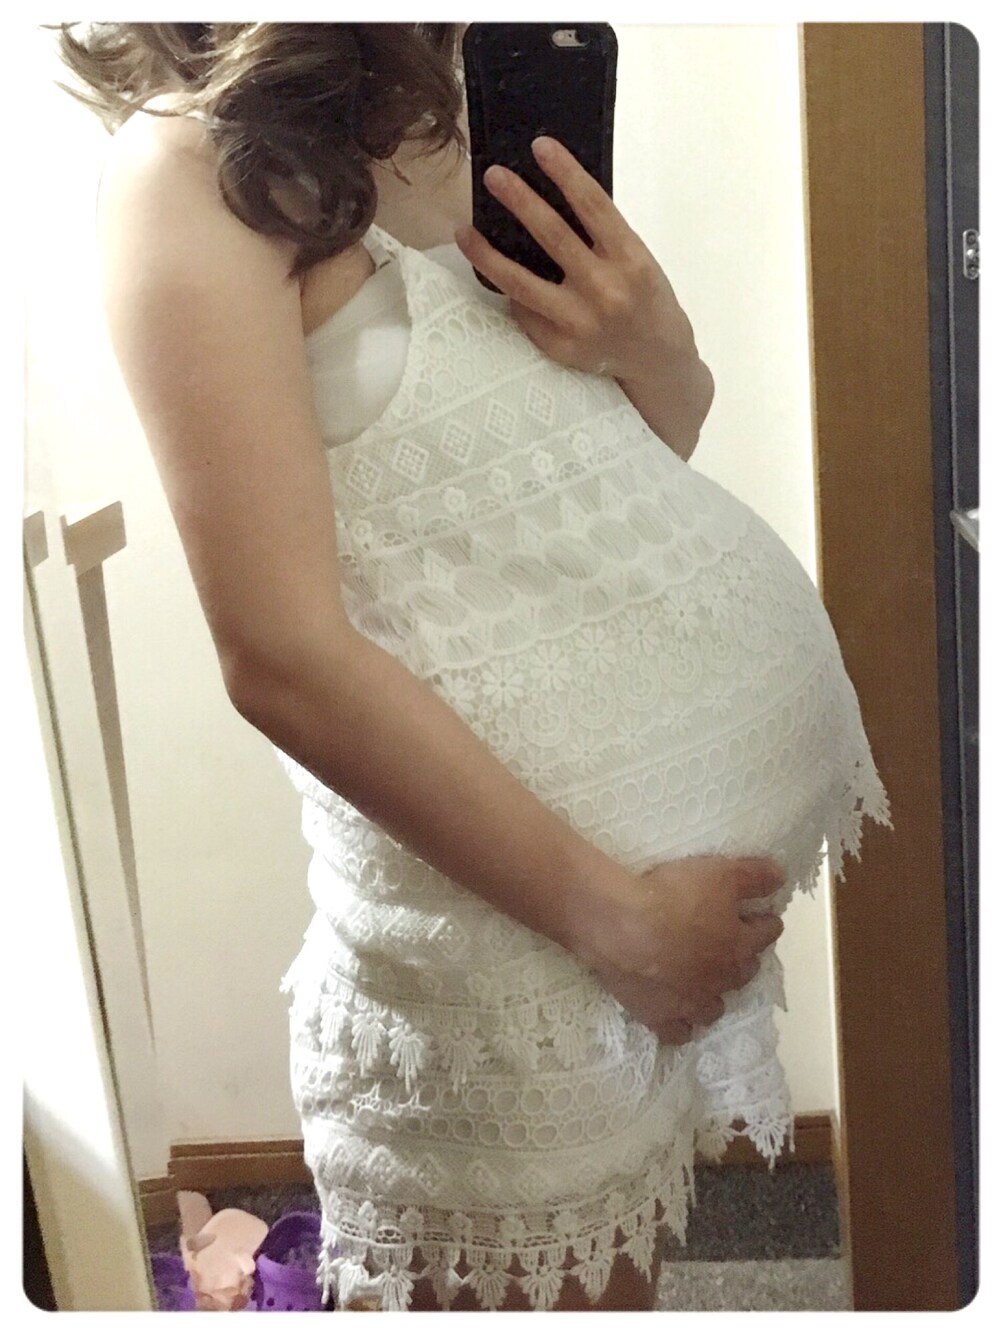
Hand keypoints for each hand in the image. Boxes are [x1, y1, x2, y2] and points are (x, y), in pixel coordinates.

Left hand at [454, 135, 697, 383]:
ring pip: (521, 283)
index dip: (565, 173)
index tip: (540, 146)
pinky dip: (512, 292)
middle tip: (493, 176)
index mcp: (630, 259)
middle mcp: (604, 290)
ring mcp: (579, 323)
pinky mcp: (559, 346)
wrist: (655, 356)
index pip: (593, 206)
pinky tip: (501, 278)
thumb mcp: (636, 259)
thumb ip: (601, 236)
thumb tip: (547, 197)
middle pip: (551, 236)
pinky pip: (525, 312)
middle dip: (519, 200)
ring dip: (487, 254)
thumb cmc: (644, 296)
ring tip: (464, 232)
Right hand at [572, 854, 786, 1043]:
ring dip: (715, 994)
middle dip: (743, 957)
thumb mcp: (720, 872)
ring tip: (705, 980)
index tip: (763, 914)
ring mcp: (690, 1003)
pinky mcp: (659, 1017)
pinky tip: (678, 1015)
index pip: (765, 933)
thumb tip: (781, 877)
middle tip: (731, 942)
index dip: (766, 921)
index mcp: (738, 945)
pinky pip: (678, 1033)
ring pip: (714, 1008)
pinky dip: (682, 1025)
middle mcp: (720, 979)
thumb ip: (755, 876)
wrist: (620, 927)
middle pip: (744, 971)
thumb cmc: (672, 896)